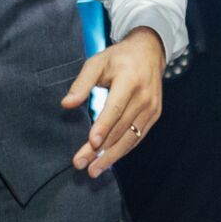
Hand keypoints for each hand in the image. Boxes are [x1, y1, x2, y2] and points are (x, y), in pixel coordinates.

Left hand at [62, 28, 164, 177]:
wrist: (150, 51)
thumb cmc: (120, 57)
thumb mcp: (97, 62)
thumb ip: (81, 83)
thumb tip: (66, 103)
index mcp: (129, 80)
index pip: (115, 108)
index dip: (103, 127)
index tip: (91, 143)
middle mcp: (143, 97)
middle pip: (120, 128)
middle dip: (100, 149)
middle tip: (82, 164)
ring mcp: (151, 108)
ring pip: (130, 138)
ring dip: (111, 156)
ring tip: (94, 169)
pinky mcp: (154, 115)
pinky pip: (138, 137)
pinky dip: (123, 149)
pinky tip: (109, 159)